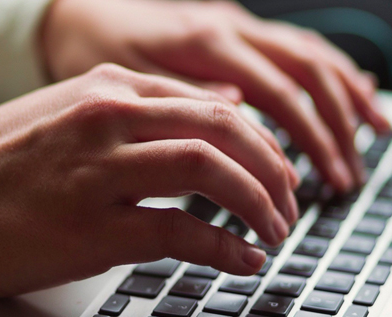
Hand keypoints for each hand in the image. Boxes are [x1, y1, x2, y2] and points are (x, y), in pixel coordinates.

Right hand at [0, 64, 297, 297]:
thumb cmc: (2, 158)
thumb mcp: (75, 111)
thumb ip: (143, 110)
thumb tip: (212, 115)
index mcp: (108, 88)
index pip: (209, 104)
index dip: (256, 138)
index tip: (274, 165)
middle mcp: (109, 118)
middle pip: (221, 130)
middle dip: (271, 166)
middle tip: (289, 198)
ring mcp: (100, 171)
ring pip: (209, 171)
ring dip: (257, 202)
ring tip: (276, 228)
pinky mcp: (90, 227)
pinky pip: (179, 230)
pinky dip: (223, 246)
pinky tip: (243, 258)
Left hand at [41, 0, 389, 191]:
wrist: (76, 13)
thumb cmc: (92, 46)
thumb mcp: (125, 77)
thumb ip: (182, 96)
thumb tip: (237, 112)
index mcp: (206, 42)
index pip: (277, 94)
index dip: (304, 141)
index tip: (313, 185)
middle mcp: (229, 26)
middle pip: (305, 73)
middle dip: (334, 127)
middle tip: (349, 176)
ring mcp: (234, 24)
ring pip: (307, 54)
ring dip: (345, 94)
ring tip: (374, 131)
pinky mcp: (231, 29)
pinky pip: (290, 45)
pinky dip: (324, 70)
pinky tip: (344, 89)